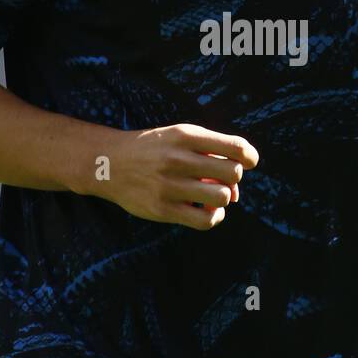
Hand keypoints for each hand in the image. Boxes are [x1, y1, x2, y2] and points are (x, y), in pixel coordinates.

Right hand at [94, 122, 257, 229]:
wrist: (108, 164)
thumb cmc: (154, 149)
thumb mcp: (179, 136)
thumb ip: (211, 151)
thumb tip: (238, 185)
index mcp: (185, 136)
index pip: (235, 147)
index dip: (249, 156)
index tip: (248, 161)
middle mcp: (177, 159)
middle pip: (233, 173)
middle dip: (234, 178)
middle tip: (221, 179)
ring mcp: (169, 185)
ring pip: (222, 197)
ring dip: (224, 197)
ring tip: (212, 195)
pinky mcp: (162, 209)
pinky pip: (205, 220)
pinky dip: (214, 217)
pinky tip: (208, 210)